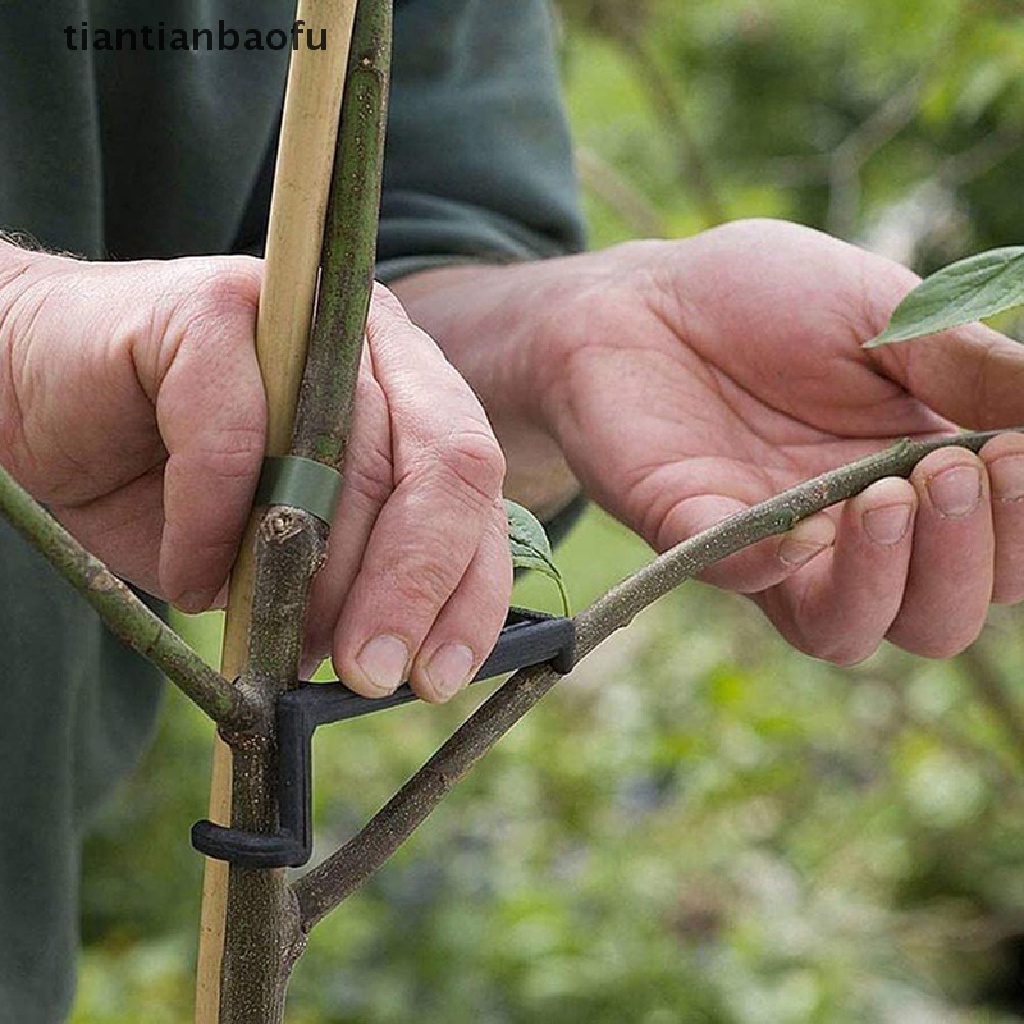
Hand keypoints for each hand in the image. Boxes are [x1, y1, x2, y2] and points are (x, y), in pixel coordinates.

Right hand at [0, 245, 509, 700]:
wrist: (39, 399)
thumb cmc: (168, 484)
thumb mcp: (276, 553)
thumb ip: (341, 582)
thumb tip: (389, 661)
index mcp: (410, 396)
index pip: (475, 490)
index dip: (467, 589)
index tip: (434, 678)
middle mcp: (373, 345)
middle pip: (444, 465)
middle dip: (408, 589)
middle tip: (366, 675)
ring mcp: (300, 316)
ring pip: (345, 456)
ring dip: (308, 574)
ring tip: (268, 637)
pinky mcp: (211, 306)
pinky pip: (234, 438)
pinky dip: (210, 525)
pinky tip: (189, 571)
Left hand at [397, 220, 1023, 662]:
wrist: (644, 296)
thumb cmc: (766, 299)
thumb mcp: (888, 315)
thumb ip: (972, 370)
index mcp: (919, 480)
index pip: (1004, 553)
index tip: (1018, 453)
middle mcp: (853, 535)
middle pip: (937, 617)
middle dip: (968, 558)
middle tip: (952, 470)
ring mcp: (772, 545)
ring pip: (847, 629)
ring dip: (887, 580)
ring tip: (887, 495)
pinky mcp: (692, 536)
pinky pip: (740, 582)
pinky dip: (771, 566)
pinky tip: (793, 528)